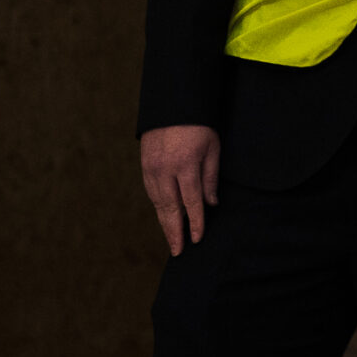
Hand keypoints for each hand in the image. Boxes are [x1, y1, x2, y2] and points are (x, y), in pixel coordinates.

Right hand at [140, 125, 221, 255]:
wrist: (172, 104)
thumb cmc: (198, 125)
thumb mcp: (213, 147)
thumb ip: (211, 176)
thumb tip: (210, 203)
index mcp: (185, 165)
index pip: (191, 202)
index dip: (196, 222)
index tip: (198, 238)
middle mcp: (165, 170)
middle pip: (170, 208)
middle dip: (175, 232)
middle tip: (179, 251)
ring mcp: (151, 169)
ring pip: (158, 203)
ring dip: (164, 223)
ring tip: (172, 239)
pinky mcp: (144, 166)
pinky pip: (151, 192)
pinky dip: (158, 207)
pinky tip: (164, 217)